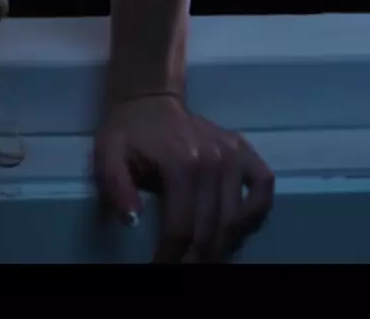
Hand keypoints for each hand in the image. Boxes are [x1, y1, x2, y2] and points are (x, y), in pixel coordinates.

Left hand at [92, 93, 273, 262]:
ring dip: (221, 245)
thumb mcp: (107, 155)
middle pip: (212, 228)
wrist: (149, 100)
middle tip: (183, 268)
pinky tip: (236, 229)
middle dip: (196, 257)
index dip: (172, 255)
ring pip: (237, 218)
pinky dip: (254, 215)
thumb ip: (116, 187)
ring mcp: (234, 155)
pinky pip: (262, 190)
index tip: (161, 267)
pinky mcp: (245, 151)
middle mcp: (215, 159)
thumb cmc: (128, 132)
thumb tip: (133, 220)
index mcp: (182, 162)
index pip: (182, 226)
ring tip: (204, 257)